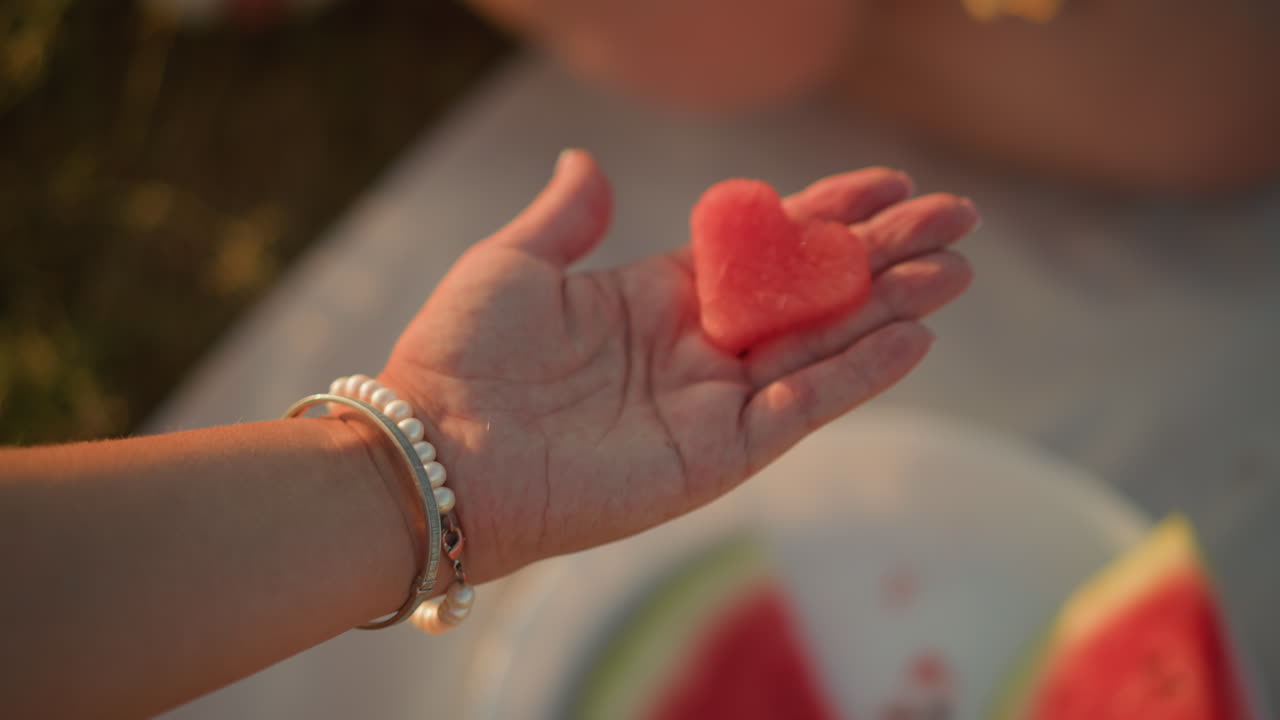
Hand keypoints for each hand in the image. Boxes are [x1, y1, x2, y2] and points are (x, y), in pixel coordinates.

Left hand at [381, 150, 975, 582]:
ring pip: (823, 346)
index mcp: (657, 297)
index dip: (827, 215)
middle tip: (955, 217)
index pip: (765, 250)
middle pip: (812, 293)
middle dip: (883, 254)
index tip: (888, 183)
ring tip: (955, 268)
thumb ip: (567, 216)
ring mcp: (713, 403)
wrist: (435, 453)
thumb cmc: (461, 357)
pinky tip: (913, 335)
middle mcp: (697, 349)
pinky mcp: (716, 454)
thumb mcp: (514, 262)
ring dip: (890, 307)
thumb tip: (589, 161)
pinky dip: (858, 373)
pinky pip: (803, 408)